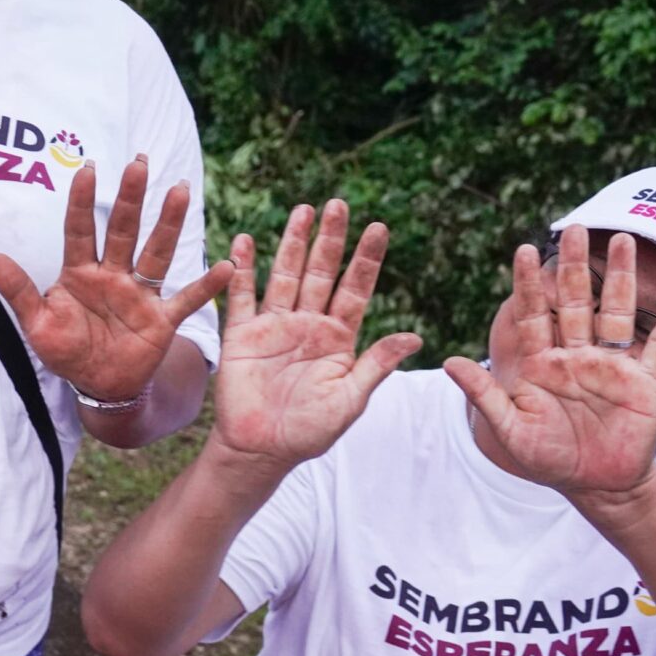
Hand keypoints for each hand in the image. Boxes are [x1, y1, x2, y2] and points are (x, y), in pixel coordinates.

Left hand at [0, 157, 231, 403]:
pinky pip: (186, 299)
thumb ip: (18, 290)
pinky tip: (226, 265)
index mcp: (80, 273)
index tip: (86, 168)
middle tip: (139, 162)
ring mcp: (140, 294)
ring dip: (168, 223)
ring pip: (155, 252)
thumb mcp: (36, 324)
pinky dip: (206, 286)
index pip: (79, 230)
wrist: (98, 385)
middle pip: (122, 230)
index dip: (81, 201)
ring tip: (179, 190)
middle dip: (130, 198)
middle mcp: (113, 275)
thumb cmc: (66, 351)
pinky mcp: (161, 319)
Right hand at [211, 199, 421, 466]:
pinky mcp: (241, 336)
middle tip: (338, 204)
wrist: (262, 450)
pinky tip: (242, 243)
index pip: (355, 289)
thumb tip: (414, 337)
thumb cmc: (310, 431)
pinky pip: (241, 297)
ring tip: (302, 210)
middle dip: (330, 239)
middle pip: (321, 272)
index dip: (366, 260)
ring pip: (285, 275)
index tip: (378, 228)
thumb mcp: (351, 399)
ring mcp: (273, 327)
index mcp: (337, 338)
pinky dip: (241, 270)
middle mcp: (307, 325)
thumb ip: (376, 364)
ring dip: (292, 243)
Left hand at [445, 226, 655, 498]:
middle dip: (575, 265)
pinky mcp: (644, 381)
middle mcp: (576, 355)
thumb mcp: (511, 430)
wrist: (595, 484)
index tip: (524, 250)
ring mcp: (612, 364)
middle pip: (576, 300)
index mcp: (541, 362)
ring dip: (621, 277)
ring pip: (616, 311)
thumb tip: (449, 362)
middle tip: (574, 227)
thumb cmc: (548, 458)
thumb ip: (484, 395)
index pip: (533, 313)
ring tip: (624, 238)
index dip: (529, 284)